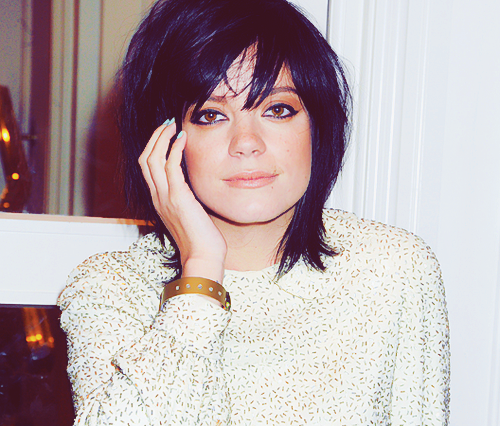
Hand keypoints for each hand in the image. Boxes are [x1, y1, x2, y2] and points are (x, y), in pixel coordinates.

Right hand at [138, 120, 226, 283]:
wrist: (203, 257)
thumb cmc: (201, 239)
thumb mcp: (190, 214)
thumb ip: (186, 199)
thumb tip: (193, 187)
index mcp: (159, 201)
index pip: (147, 168)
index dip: (153, 148)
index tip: (166, 134)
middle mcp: (157, 197)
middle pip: (144, 159)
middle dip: (154, 137)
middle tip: (167, 123)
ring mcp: (165, 198)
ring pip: (152, 159)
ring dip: (162, 138)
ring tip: (173, 125)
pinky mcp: (178, 198)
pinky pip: (170, 167)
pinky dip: (174, 149)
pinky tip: (183, 139)